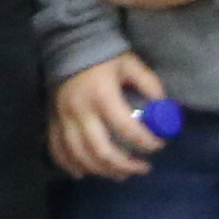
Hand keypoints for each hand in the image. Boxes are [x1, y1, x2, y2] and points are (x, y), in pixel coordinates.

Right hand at [49, 60, 166, 179]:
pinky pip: (57, 150)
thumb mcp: (131, 64)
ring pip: (80, 156)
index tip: (159, 145)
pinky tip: (84, 174)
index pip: (126, 128)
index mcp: (102, 96)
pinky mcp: (52, 121)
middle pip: (101, 151)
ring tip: (122, 174)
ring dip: (103, 170)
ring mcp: (63, 119)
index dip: (146, 142)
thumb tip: (166, 109)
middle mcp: (80, 111)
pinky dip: (70, 165)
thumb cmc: (104, 56)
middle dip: (125, 165)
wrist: (68, 44)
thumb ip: (150, 84)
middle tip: (143, 168)